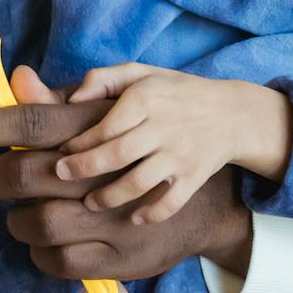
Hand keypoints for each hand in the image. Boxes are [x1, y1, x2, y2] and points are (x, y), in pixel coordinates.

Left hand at [0, 67, 253, 278]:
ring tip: (22, 212)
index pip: (27, 124)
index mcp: (99, 127)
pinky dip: (42, 253)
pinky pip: (61, 263)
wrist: (211, 200)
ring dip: (19, 221)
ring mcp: (115, 218)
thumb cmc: (151, 146)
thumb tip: (17, 78)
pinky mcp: (122, 258)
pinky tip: (47, 239)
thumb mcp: (115, 108)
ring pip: (40, 225)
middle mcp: (106, 172)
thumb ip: (60, 102)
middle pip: (28, 177)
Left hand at [57, 64, 291, 223]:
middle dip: (84, 168)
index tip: (60, 152)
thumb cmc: (175, 93)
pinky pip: (170, 202)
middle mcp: (163, 126)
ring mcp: (180, 154)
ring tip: (89, 203)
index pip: (105, 125)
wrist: (232, 114)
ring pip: (138, 182)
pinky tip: (132, 219)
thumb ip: (102, 79)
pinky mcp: (194, 176)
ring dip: (109, 196)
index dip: (78, 142)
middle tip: (60, 175)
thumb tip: (71, 99)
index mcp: (147, 99)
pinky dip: (150, 214)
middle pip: (116, 154)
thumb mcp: (141, 74)